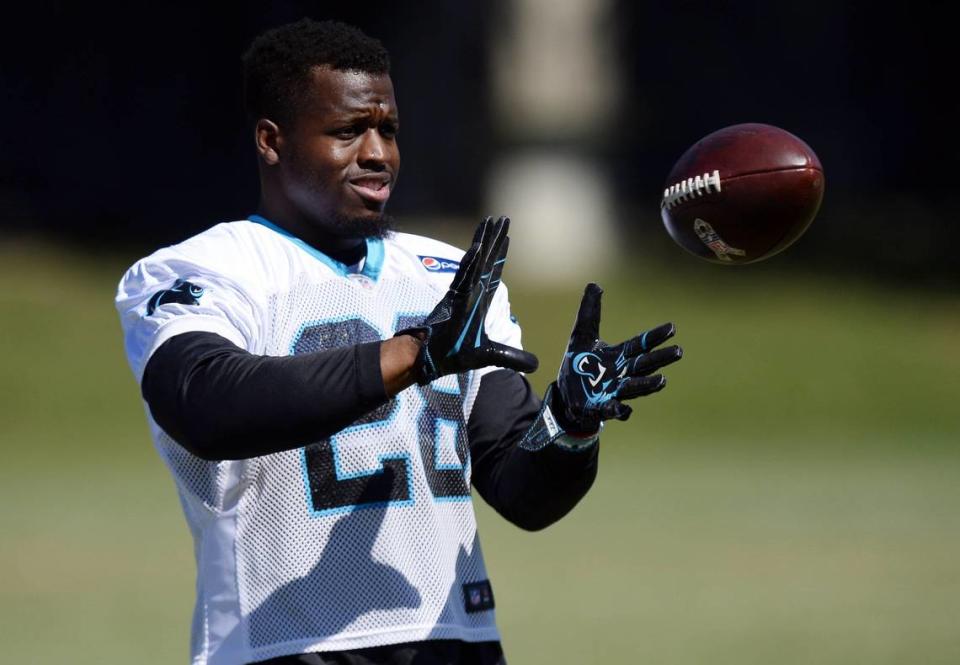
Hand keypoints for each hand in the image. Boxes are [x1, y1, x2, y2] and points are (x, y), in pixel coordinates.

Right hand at [396, 216, 538, 384]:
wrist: (430, 360)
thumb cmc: (454, 355)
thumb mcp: (490, 356)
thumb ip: (512, 358)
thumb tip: (536, 365)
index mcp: (479, 303)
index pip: (493, 274)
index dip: (500, 256)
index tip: (506, 237)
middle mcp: (471, 294)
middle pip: (486, 261)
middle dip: (495, 239)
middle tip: (503, 218)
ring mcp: (461, 294)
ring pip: (476, 262)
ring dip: (484, 242)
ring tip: (491, 221)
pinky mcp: (452, 299)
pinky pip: (464, 277)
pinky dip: (470, 263)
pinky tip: (478, 247)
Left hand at [549, 283, 681, 434]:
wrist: (565, 395)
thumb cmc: (579, 366)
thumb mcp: (580, 335)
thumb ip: (589, 312)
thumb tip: (594, 284)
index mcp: (619, 356)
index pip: (640, 344)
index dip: (655, 337)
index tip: (672, 327)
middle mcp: (621, 374)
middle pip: (644, 365)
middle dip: (660, 359)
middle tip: (678, 351)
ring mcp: (614, 392)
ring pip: (634, 388)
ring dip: (648, 385)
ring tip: (662, 381)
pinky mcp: (602, 408)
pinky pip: (614, 410)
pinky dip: (620, 410)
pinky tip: (625, 409)